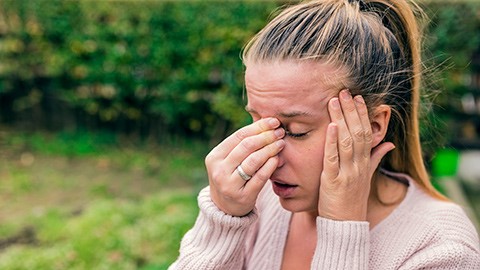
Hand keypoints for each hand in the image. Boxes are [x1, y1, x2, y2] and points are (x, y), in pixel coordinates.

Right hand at [206, 117, 284, 216]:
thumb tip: (266, 122)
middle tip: (280, 132)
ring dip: (270, 149)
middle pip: (246, 146)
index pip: (239, 136)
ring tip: (280, 143)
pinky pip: (260, 177)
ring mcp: (229, 185)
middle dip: (266, 136)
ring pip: (253, 161)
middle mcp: (219, 170)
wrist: (224, 208)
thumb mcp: (228, 161)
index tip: (273, 121)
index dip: (258, 127)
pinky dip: (270, 166)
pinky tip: (277, 159)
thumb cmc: (231, 177)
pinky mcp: (242, 197)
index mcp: (215, 157)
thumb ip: (242, 145)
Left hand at [318, 90, 394, 220]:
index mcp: (366, 163)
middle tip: (344, 92)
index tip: (357, 98)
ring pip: (347, 142)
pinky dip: (332, 142)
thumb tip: (389, 144)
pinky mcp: (333, 181)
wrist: (346, 225)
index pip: (367, 133)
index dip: (362, 115)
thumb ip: (376, 159)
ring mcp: (347, 173)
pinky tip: (330, 126)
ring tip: (334, 101)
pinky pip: (333, 159)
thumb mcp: (367, 177)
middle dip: (351, 111)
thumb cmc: (352, 200)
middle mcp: (359, 166)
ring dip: (341, 119)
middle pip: (358, 133)